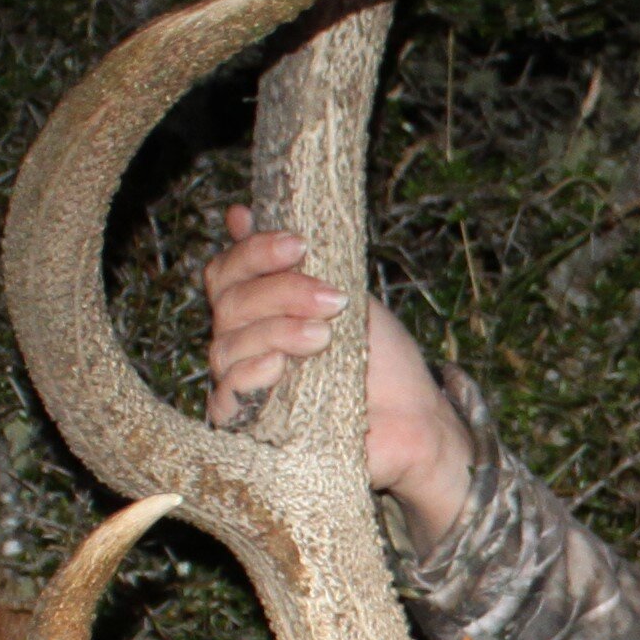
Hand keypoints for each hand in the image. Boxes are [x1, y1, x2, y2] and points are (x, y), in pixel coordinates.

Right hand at [197, 206, 479, 547]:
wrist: (413, 421)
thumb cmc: (380, 361)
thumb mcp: (344, 294)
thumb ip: (297, 261)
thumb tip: (238, 212)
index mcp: (260, 310)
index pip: (227, 271)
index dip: (254, 251)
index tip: (300, 245)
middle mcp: (243, 344)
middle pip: (227, 302)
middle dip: (281, 291)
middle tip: (333, 301)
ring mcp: (244, 385)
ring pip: (227, 344)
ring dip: (278, 331)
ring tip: (324, 338)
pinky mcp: (250, 428)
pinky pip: (226, 395)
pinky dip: (251, 373)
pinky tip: (280, 367)